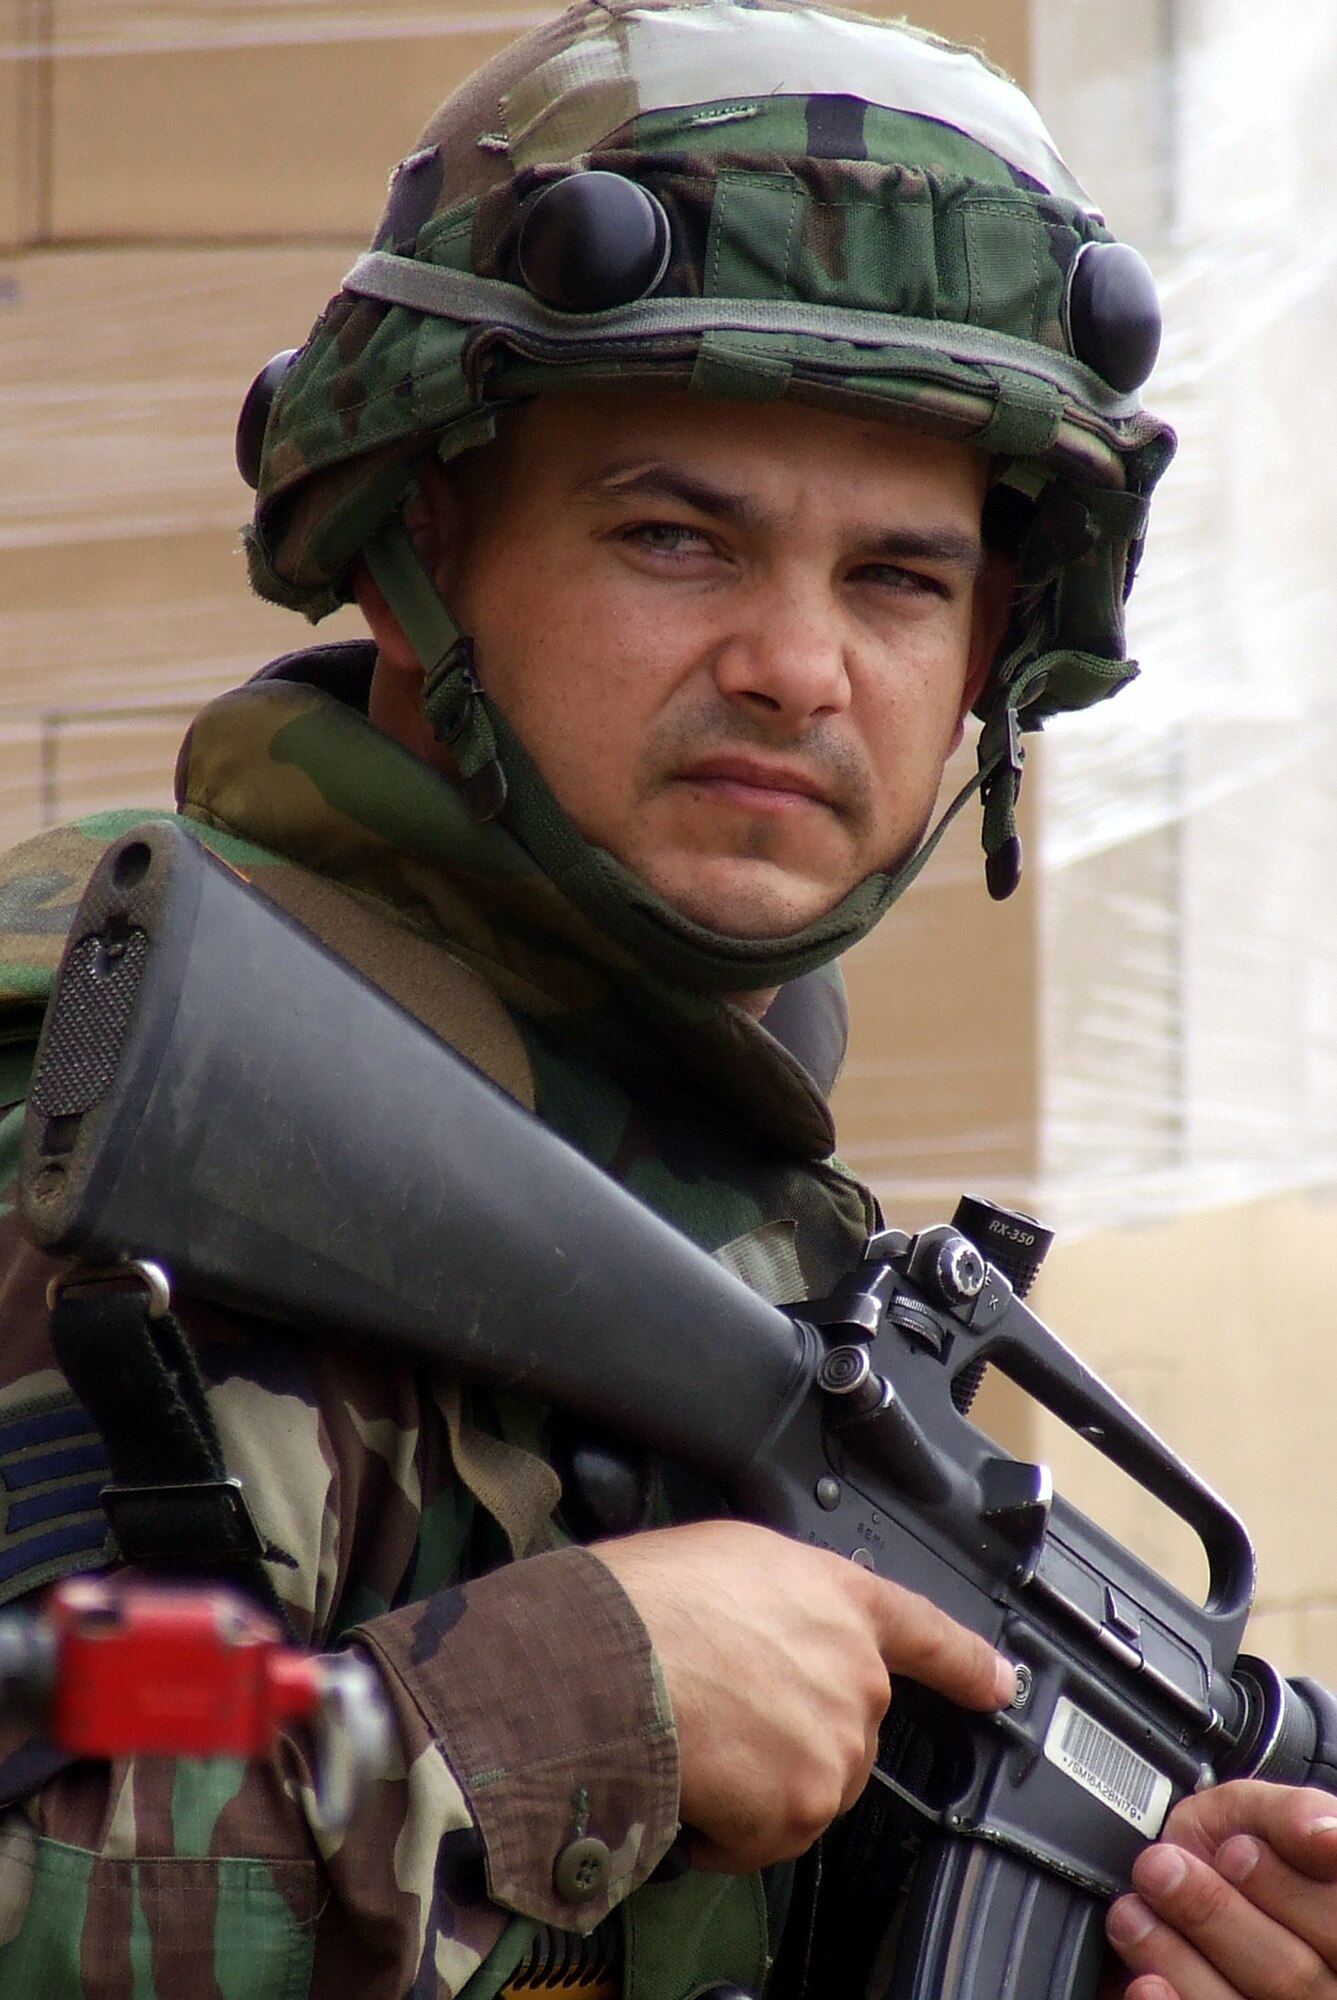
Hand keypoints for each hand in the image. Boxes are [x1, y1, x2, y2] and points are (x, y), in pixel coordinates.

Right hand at [592, 1519, 1014, 1873]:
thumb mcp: (734, 1557)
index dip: (967, 1662)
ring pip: (807, 1785)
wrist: (615, 1661)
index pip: (926, 1632)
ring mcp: (839, 1743)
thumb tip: (772, 1631)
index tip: (998, 1685)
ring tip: (697, 1739)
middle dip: (790, 1729)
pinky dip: (728, 1829)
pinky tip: (694, 1781)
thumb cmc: (650, 1600)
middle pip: (845, 1726)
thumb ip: (785, 1600)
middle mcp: (857, 1671)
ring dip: (757, 1782)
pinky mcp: (807, 1805)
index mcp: (842, 1599)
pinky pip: (767, 1836)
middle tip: (721, 1708)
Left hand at [1105, 1780, 1336, 1997]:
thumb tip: (1326, 1837)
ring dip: (1176, 1957)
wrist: (1175, 1878)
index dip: (1285, 1891)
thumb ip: (1295, 1817)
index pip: (1336, 1926)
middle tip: (1160, 1868)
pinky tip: (1145, 1983)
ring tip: (1131, 1913)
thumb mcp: (1260, 1814)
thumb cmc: (1231, 1846)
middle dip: (1215, 1914)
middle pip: (1292, 1975)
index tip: (1234, 1850)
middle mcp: (1327, 1986)